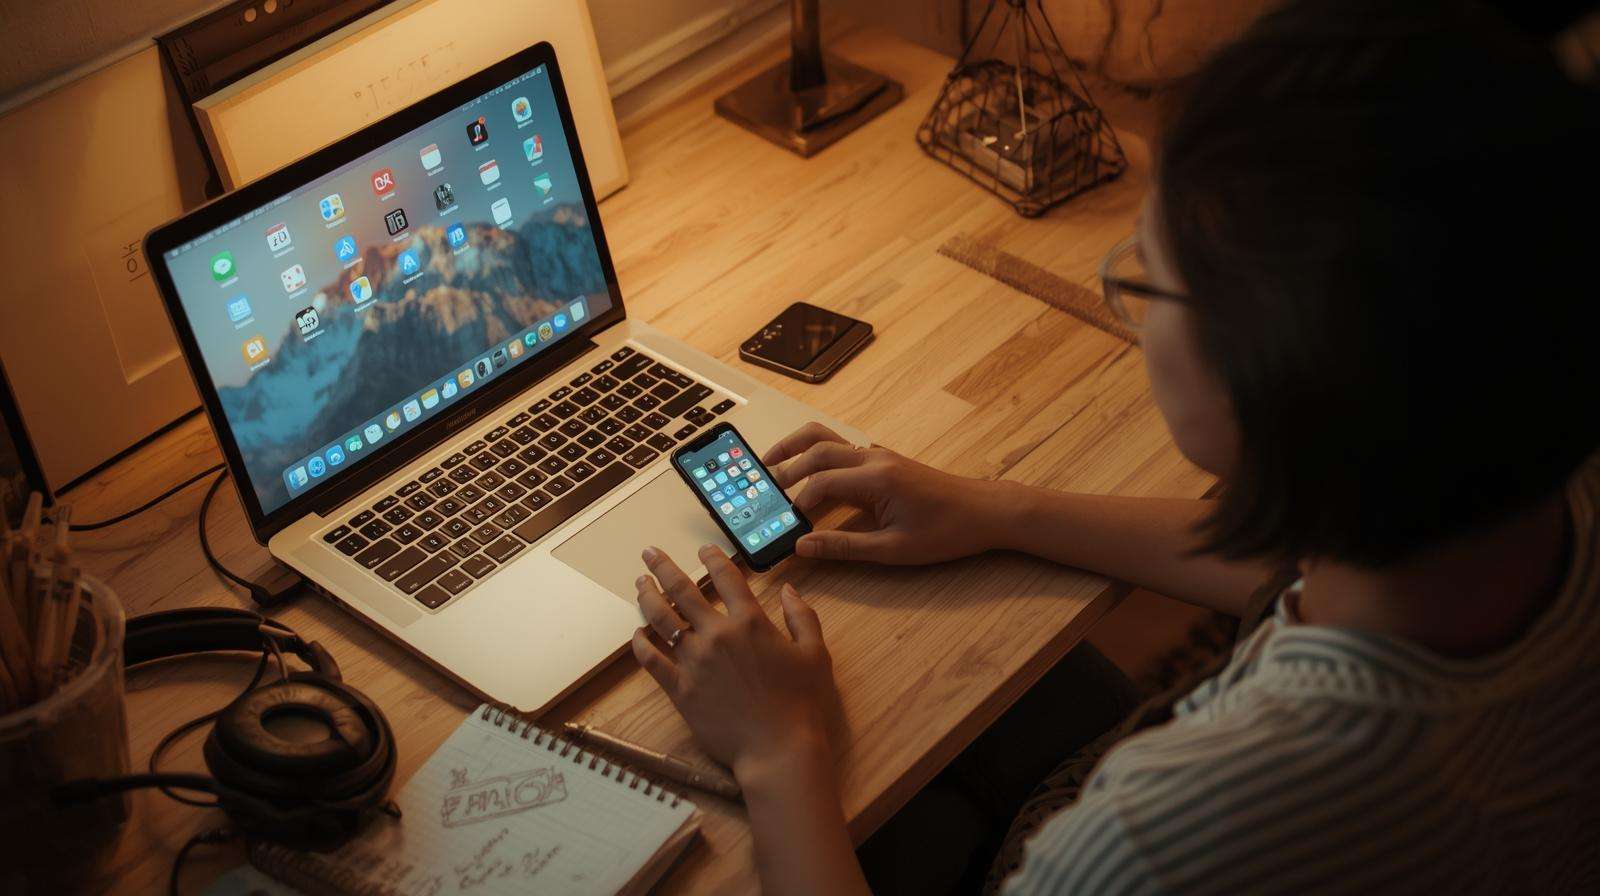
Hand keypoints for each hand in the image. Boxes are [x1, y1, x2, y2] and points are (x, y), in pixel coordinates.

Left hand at [632, 544, 844, 781]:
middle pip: (683, 591)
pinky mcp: (681, 689)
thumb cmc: (802, 704)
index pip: (726, 578)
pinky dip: (641, 644)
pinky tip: (637, 634)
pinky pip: (652, 661)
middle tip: (650, 552)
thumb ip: (802, 617)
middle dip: (663, 567)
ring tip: (640, 584)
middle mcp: (718, 635)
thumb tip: (788, 590)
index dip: (713, 558)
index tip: (703, 549)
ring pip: (661, 620)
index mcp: (750, 623)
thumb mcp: (815, 654)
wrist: (778, 749)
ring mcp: (695, 662)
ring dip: (648, 597)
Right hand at [764, 422, 1009, 564]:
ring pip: (827, 439)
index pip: (820, 484)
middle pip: (816, 450)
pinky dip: (816, 452)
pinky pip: (841, 446)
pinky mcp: (883, 458)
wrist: (985, 511)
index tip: (782, 525)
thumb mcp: (894, 550)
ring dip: (796, 448)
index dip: (797, 505)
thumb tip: (803, 547)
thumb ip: (844, 547)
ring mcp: (879, 455)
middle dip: (784, 467)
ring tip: (770, 463)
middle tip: (760, 488)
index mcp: (876, 479)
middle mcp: (873, 459)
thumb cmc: (947, 532)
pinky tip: (806, 469)